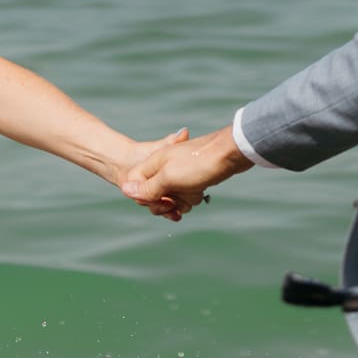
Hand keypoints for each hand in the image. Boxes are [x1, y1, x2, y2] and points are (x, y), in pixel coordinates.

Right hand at [121, 125, 251, 219]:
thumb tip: (125, 191)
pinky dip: (191, 198)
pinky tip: (200, 193)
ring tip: (192, 195)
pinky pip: (184, 194)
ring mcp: (178, 172)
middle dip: (164, 203)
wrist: (231, 153)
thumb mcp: (169, 177)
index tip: (160, 201)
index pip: (135, 186)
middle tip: (175, 204)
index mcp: (153, 163)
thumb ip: (147, 187)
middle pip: (152, 194)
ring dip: (180, 201)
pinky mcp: (191, 177)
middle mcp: (163, 167)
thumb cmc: (199, 163)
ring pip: (170, 196)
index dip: (145, 198)